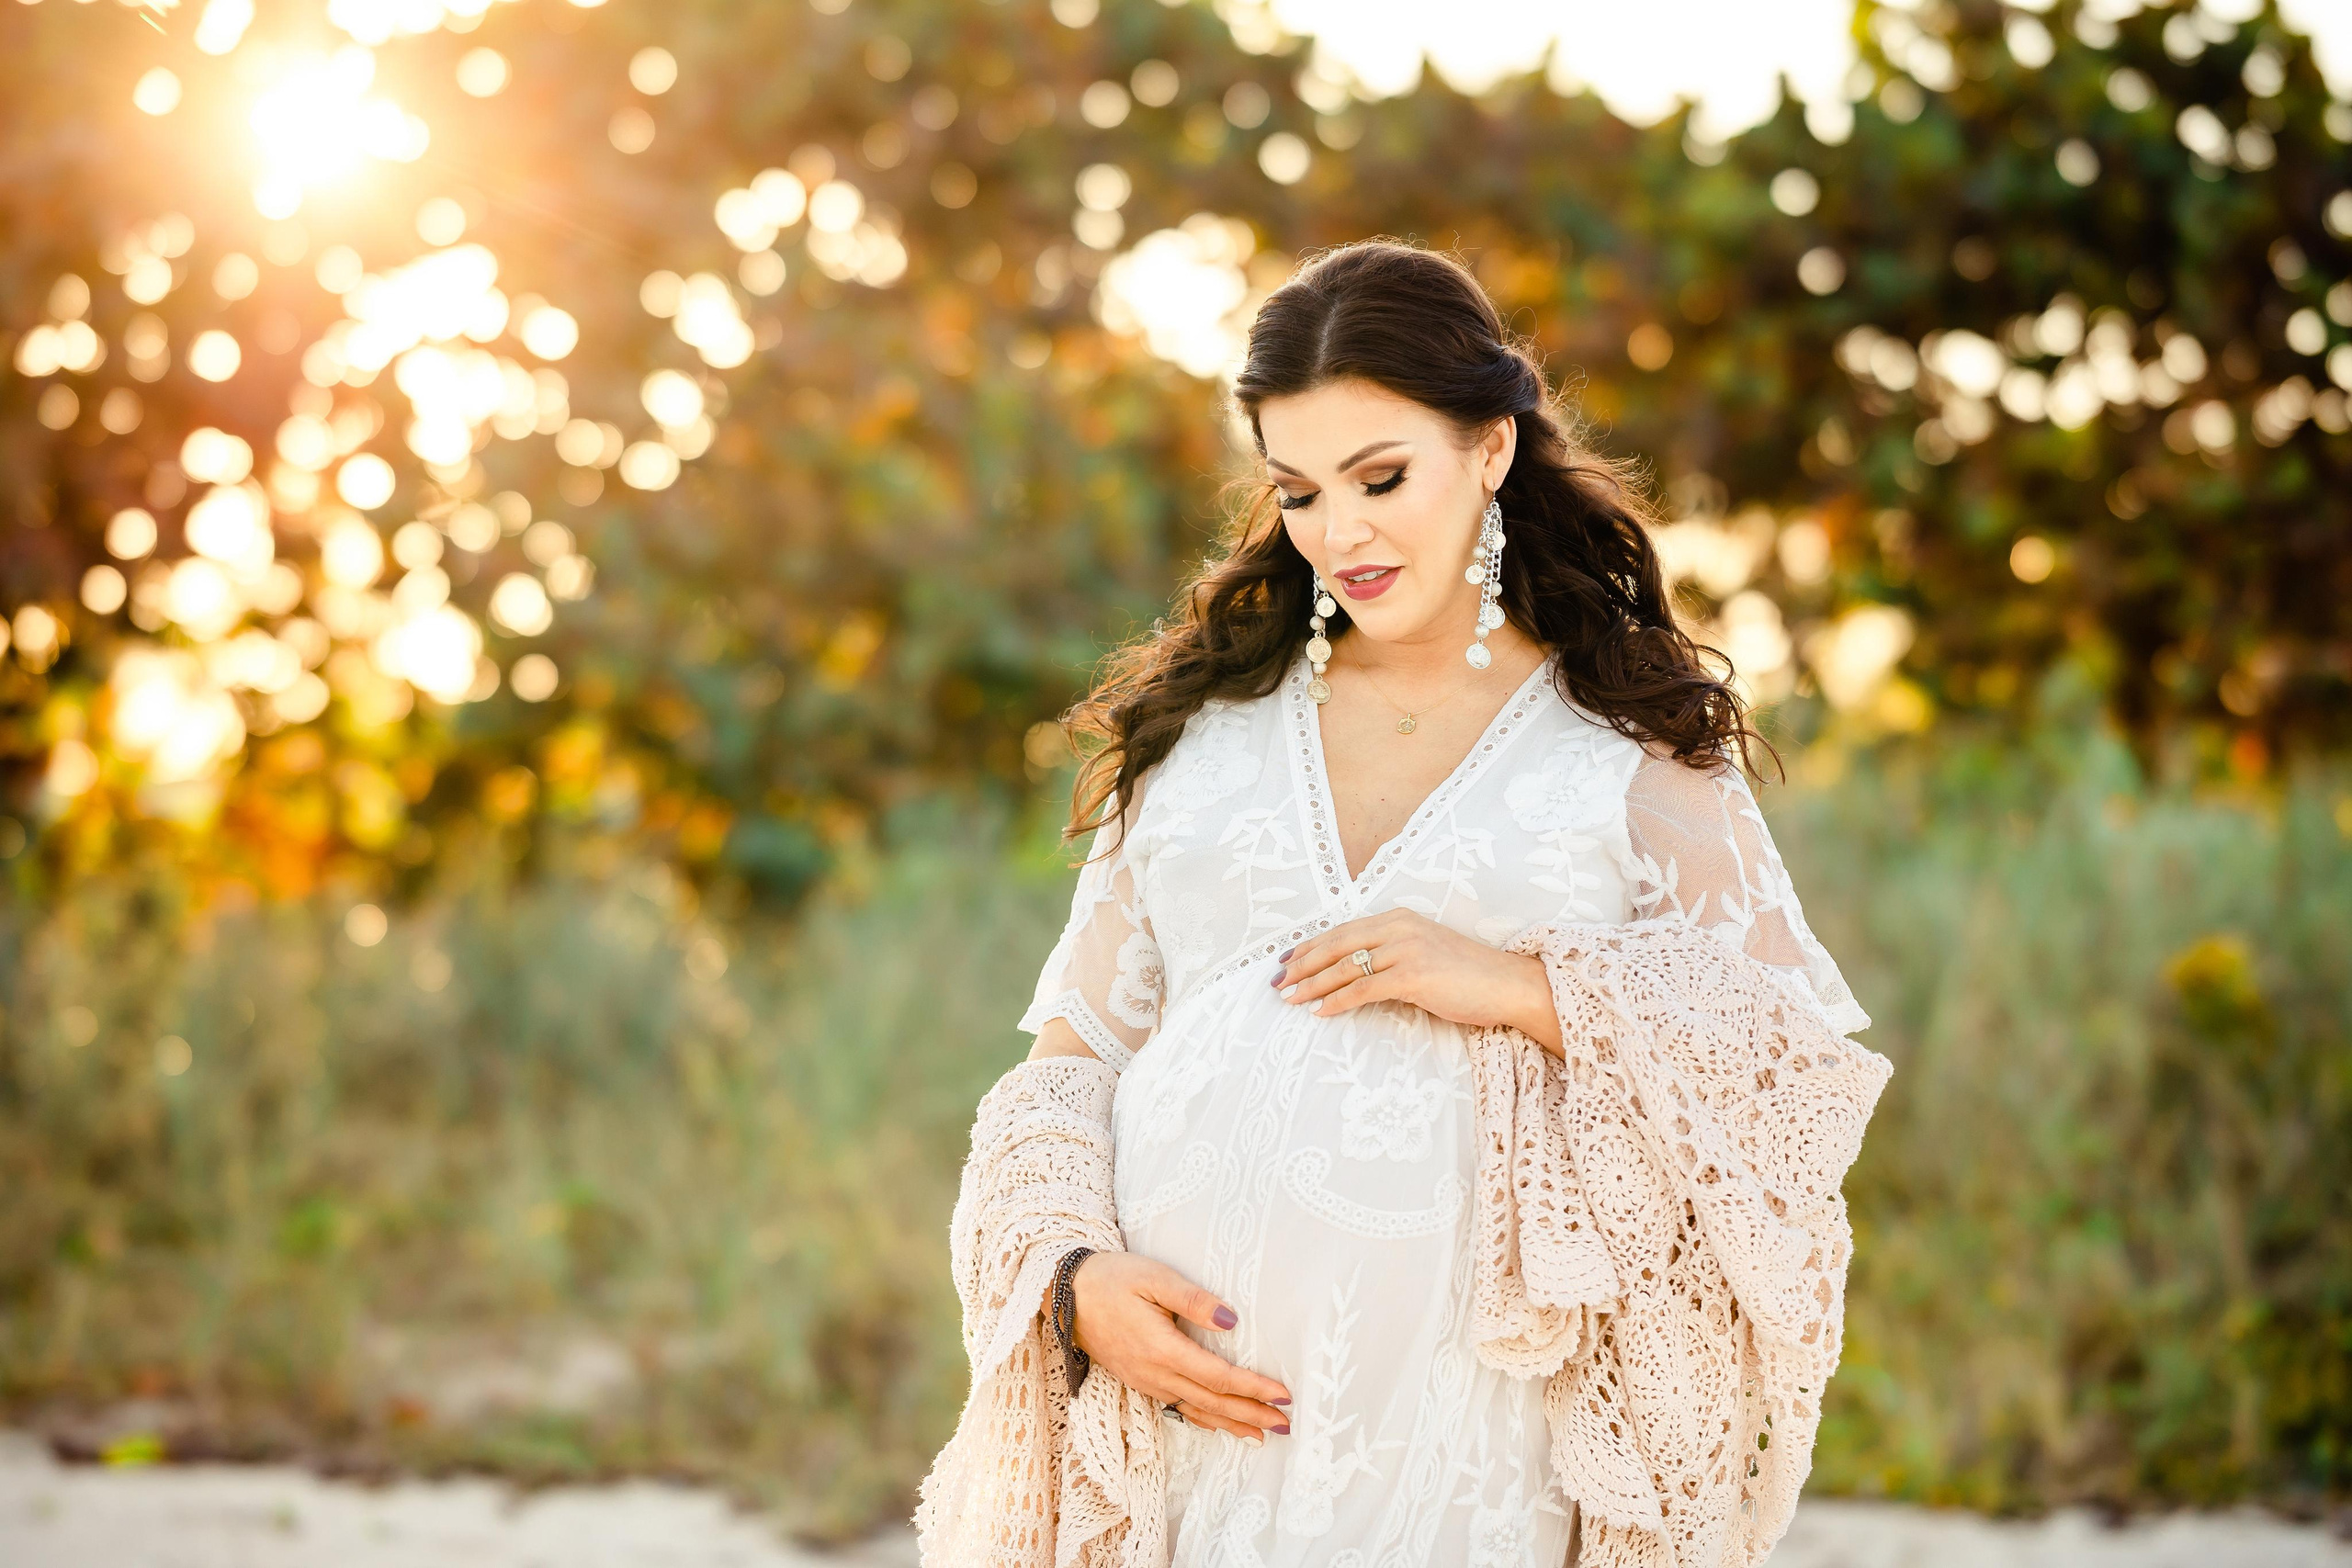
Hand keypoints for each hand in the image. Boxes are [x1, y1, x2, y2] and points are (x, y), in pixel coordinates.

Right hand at [1053, 1251, 1291, 1441]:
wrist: (1064, 1295)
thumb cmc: (1111, 1279)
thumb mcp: (1154, 1277)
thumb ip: (1194, 1300)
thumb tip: (1232, 1321)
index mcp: (1162, 1349)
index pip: (1218, 1377)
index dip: (1254, 1388)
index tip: (1284, 1395)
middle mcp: (1155, 1373)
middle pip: (1213, 1401)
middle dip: (1252, 1414)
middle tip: (1286, 1426)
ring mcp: (1146, 1381)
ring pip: (1197, 1410)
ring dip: (1232, 1423)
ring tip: (1262, 1435)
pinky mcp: (1139, 1380)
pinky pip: (1177, 1407)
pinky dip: (1204, 1420)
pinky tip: (1218, 1426)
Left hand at [1270, 909, 1562, 1054]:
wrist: (1508, 985)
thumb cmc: (1469, 976)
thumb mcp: (1426, 954)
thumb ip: (1394, 955)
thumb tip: (1358, 974)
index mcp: (1400, 919)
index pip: (1344, 930)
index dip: (1312, 945)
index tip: (1287, 959)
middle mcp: (1399, 928)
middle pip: (1336, 944)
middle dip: (1302, 963)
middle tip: (1276, 979)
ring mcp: (1406, 950)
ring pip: (1345, 967)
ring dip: (1312, 984)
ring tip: (1289, 997)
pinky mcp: (1413, 975)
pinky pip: (1363, 989)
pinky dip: (1337, 1000)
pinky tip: (1320, 1011)